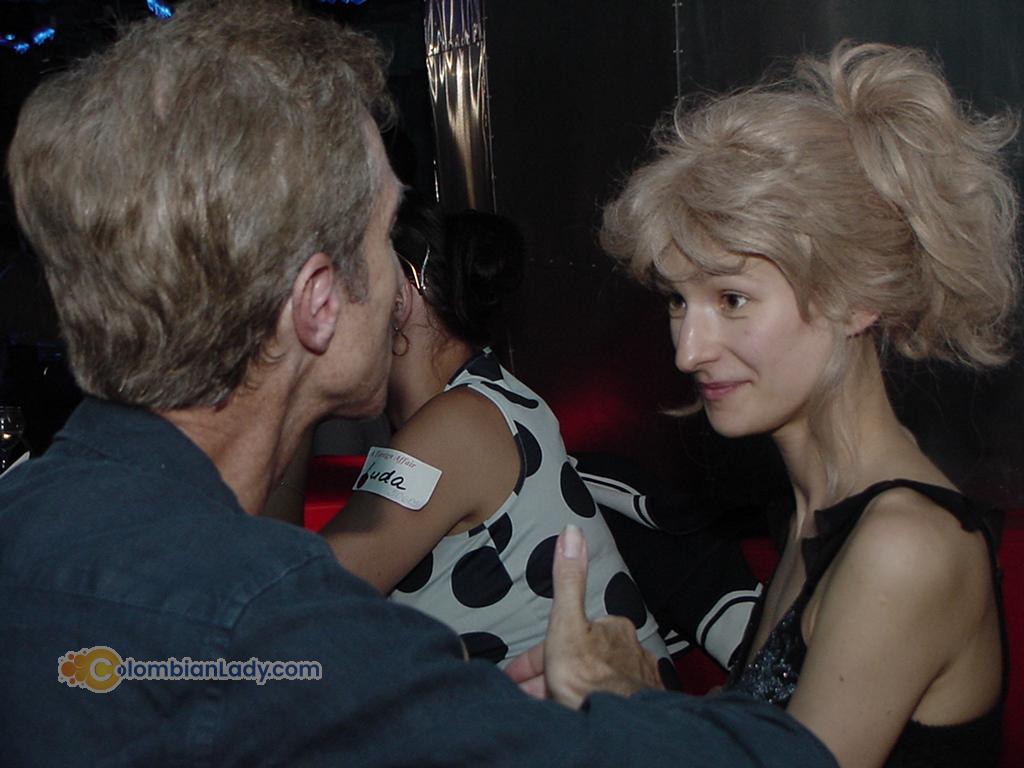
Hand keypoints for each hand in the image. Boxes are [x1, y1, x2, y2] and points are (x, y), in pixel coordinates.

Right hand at [505, 524, 663, 707]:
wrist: (618, 723)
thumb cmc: (589, 675)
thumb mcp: (566, 622)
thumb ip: (568, 580)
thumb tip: (572, 530)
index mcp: (612, 628)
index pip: (566, 637)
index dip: (534, 657)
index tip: (515, 677)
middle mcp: (630, 650)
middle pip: (580, 661)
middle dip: (551, 676)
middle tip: (526, 697)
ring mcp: (639, 681)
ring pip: (595, 682)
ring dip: (570, 692)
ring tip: (547, 711)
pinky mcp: (644, 708)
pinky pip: (612, 704)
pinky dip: (593, 706)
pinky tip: (580, 717)